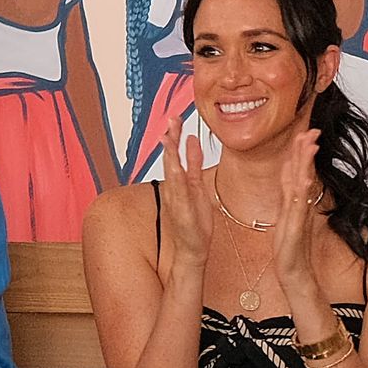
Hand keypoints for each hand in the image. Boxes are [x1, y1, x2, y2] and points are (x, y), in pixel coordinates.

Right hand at [159, 117, 212, 270]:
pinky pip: (180, 194)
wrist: (191, 250)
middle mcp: (174, 189)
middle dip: (171, 140)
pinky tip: (176, 168)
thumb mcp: (198, 186)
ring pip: (172, 174)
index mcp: (179, 181)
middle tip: (172, 120)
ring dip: (170, 156)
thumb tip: (192, 140)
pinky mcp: (182, 212)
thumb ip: (194, 163)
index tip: (175, 118)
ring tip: (170, 138)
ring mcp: (177, 201)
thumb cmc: (194, 221)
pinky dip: (177, 181)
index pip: (174, 154)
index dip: (174, 136)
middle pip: (171, 159)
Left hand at [272, 129, 320, 295]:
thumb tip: (291, 184)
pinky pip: (299, 205)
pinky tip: (305, 179)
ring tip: (309, 146)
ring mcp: (298, 214)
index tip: (304, 133)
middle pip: (303, 172)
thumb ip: (290, 200)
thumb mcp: (286, 218)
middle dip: (306, 150)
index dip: (300, 152)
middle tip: (311, 130)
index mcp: (293, 202)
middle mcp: (298, 205)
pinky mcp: (296, 226)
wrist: (294, 271)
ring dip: (306, 164)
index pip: (297, 171)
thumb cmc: (289, 248)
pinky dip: (302, 191)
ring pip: (303, 184)